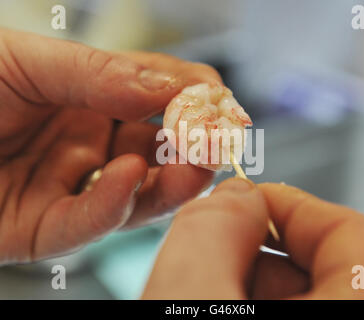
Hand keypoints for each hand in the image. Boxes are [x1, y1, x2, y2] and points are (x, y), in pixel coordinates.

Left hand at [0, 28, 220, 263]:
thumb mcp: (27, 61)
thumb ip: (100, 74)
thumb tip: (168, 84)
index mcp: (92, 100)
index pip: (157, 99)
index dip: (189, 96)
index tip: (217, 97)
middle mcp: (90, 145)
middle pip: (158, 149)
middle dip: (192, 144)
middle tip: (222, 138)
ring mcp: (72, 188)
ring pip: (136, 194)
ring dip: (171, 181)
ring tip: (197, 164)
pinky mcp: (44, 229)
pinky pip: (86, 223)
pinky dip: (113, 204)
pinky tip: (130, 174)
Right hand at [142, 178, 363, 298]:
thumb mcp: (191, 295)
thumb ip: (212, 228)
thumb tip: (233, 197)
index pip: (351, 232)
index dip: (288, 203)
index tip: (242, 199)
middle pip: (323, 268)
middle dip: (255, 248)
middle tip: (207, 251)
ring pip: (300, 299)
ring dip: (245, 284)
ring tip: (198, 289)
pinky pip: (288, 317)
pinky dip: (243, 306)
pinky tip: (213, 303)